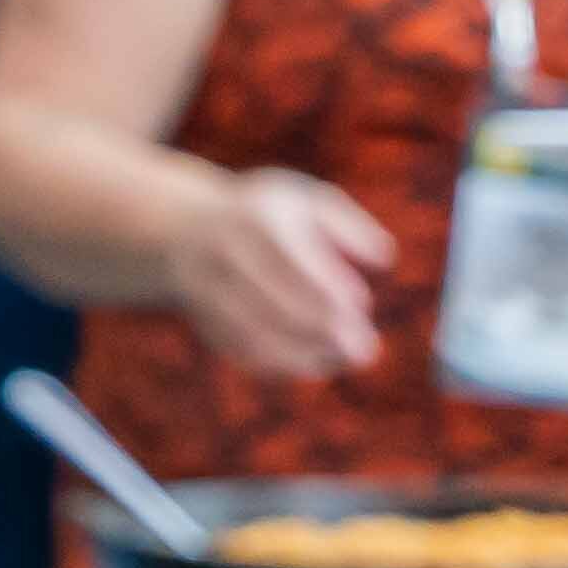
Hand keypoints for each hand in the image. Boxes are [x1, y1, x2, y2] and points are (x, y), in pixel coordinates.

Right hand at [175, 169, 397, 388]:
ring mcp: (212, 296)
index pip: (297, 264)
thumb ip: (350, 226)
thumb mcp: (305, 200)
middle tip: (365, 349)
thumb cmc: (263, 216)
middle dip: (326, 332)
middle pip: (280, 305)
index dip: (331, 290)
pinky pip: (245, 353)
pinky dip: (283, 366)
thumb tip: (386, 259)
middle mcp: (229, 260)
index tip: (362, 303)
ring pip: (262, 336)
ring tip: (345, 360)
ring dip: (307, 355)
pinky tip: (315, 366)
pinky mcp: (208, 326)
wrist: (180, 232)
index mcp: (258, 222)